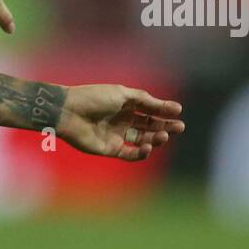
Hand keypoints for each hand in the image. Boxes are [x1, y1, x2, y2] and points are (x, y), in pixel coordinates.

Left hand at [57, 84, 184, 161]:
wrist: (69, 111)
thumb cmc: (95, 98)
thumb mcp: (123, 94)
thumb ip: (146, 100)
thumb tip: (171, 106)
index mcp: (125, 104)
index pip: (150, 109)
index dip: (164, 111)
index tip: (178, 112)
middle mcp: (122, 119)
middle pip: (149, 125)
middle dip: (165, 126)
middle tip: (179, 127)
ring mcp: (117, 135)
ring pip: (142, 139)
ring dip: (155, 139)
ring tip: (163, 136)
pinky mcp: (110, 149)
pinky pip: (130, 154)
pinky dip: (141, 152)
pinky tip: (148, 146)